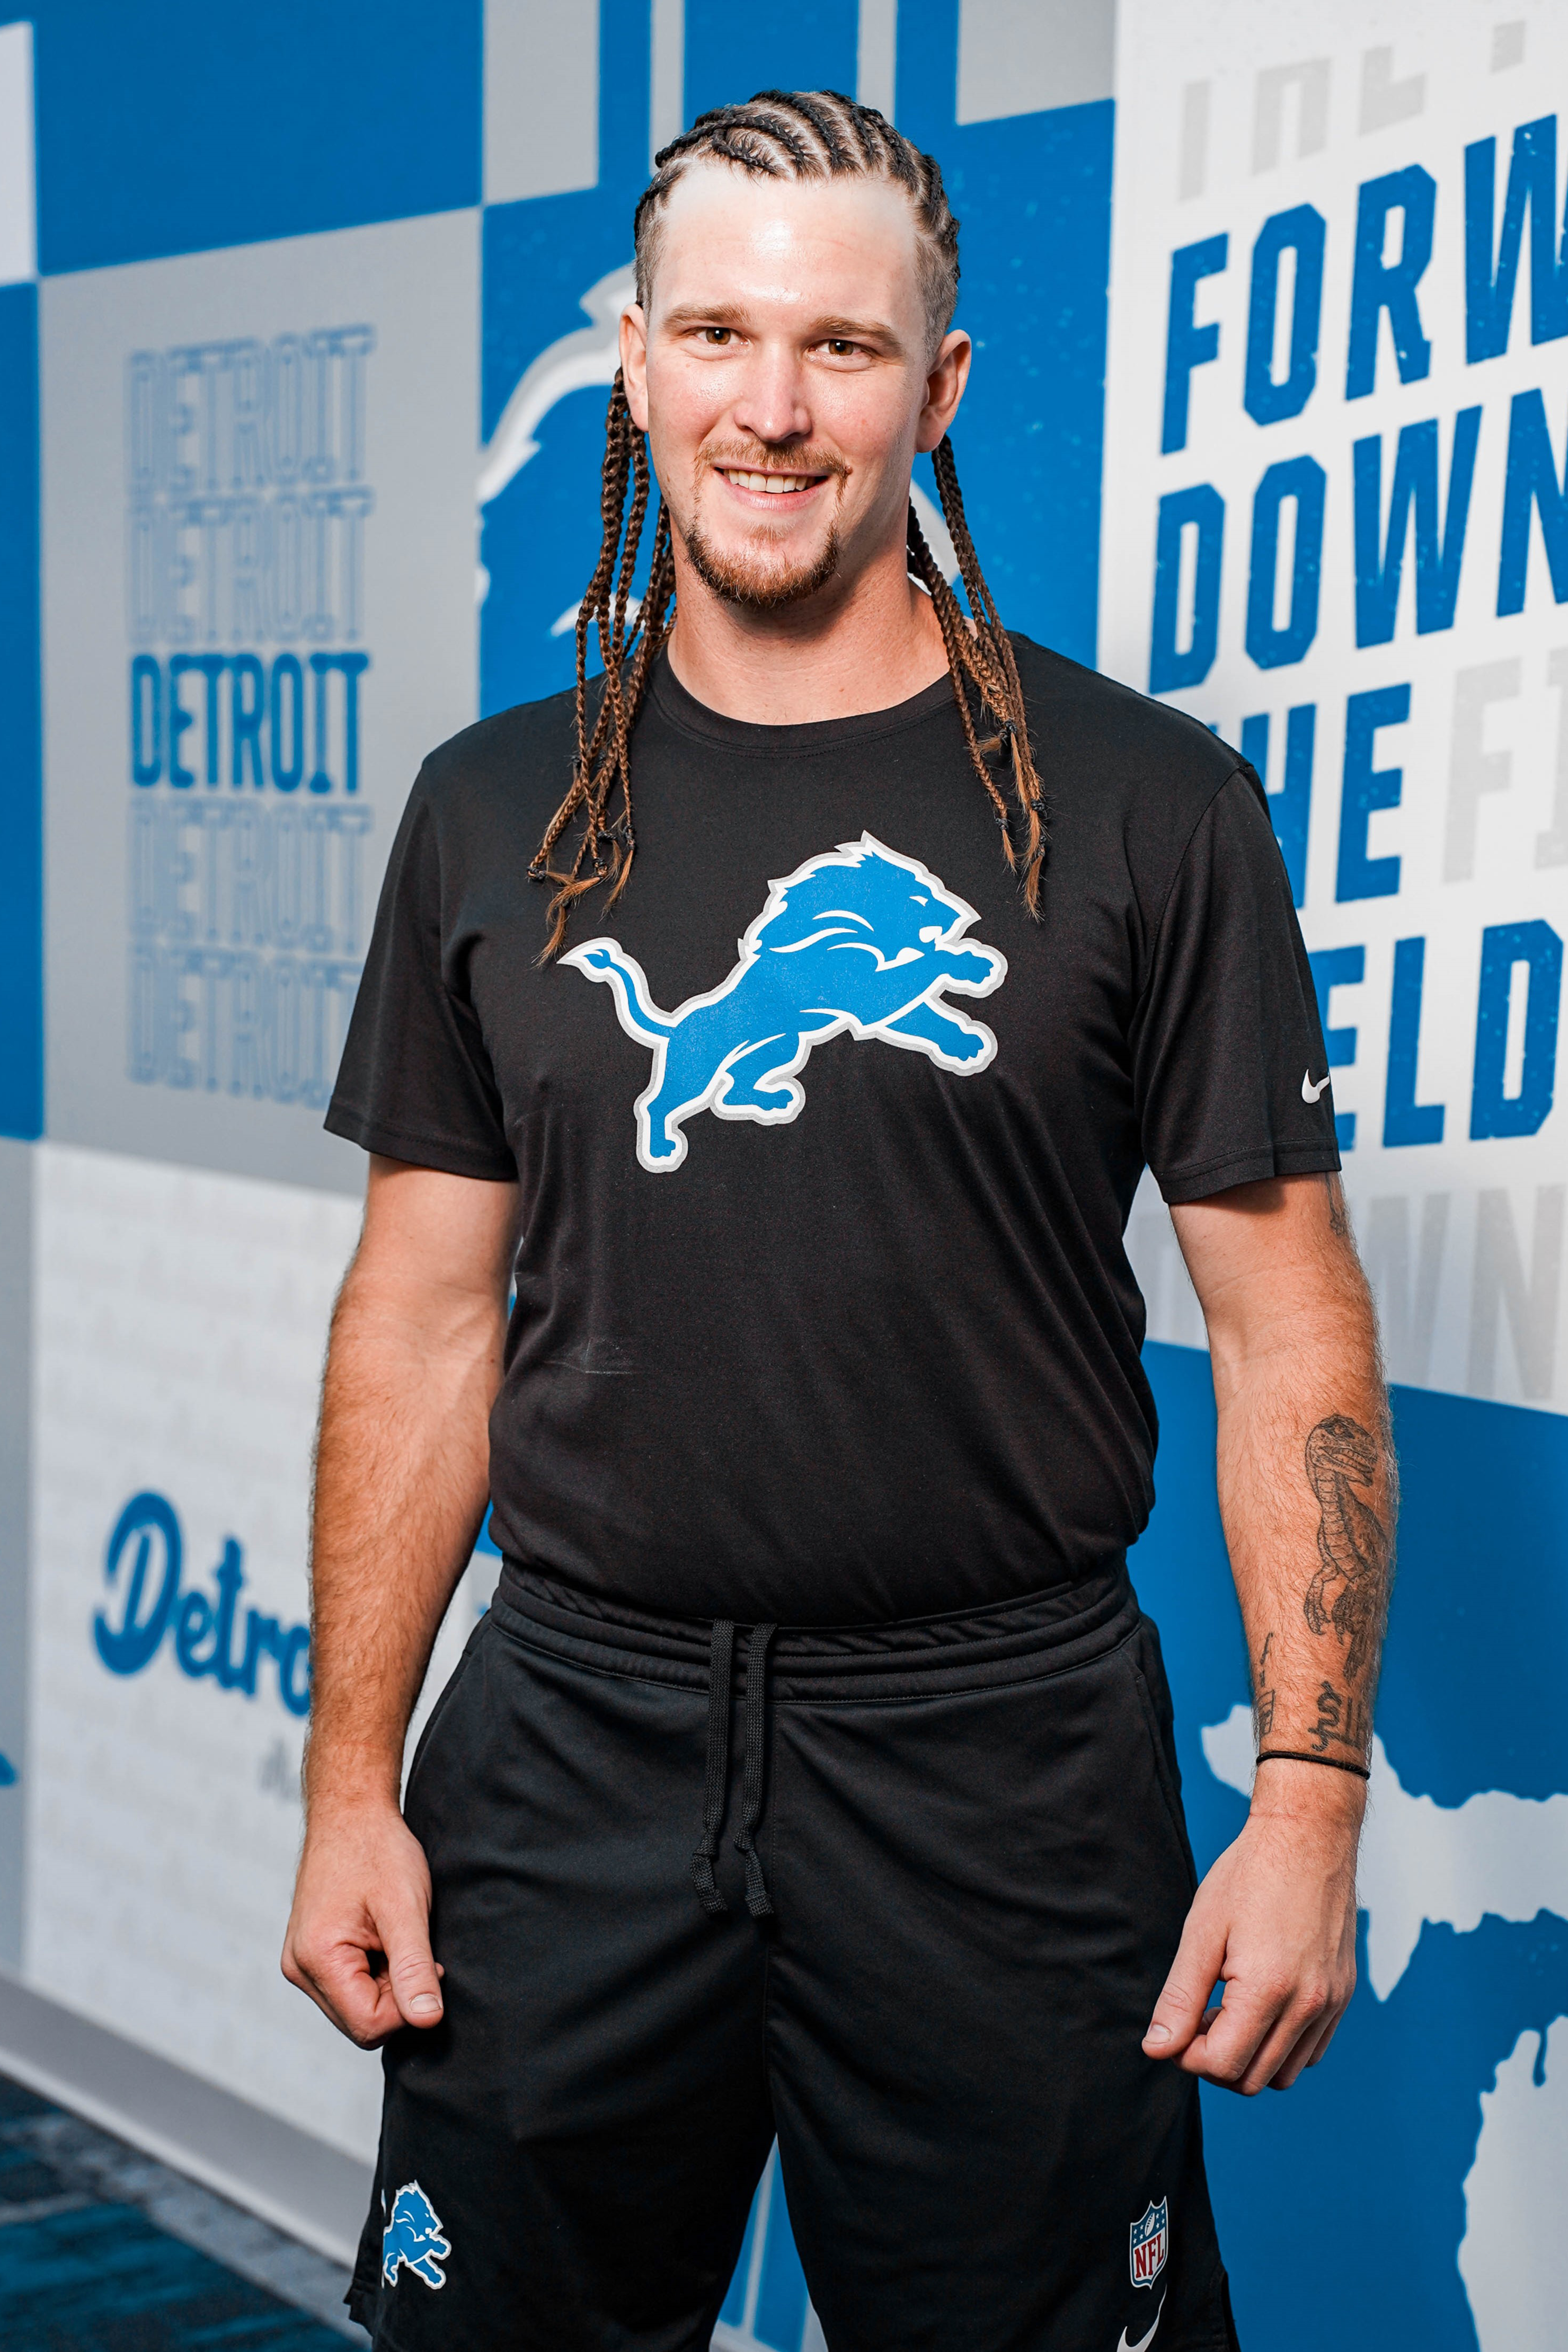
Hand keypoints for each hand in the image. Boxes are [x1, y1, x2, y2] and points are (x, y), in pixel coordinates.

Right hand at [282, 1801, 444, 2047]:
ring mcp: (302, 1962)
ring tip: (395, 1936)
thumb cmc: (377, 1850)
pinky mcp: (311, 1955)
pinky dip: (374, 1972)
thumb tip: (428, 2021)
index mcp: (316, 1959)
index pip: (369, 2026)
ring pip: (355, 2007)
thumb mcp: (405, 1909)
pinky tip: (382, 1937)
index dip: (408, 2006)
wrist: (351, 1812)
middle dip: (396, 1994)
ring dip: (386, 1982)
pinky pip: (348, 1987)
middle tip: (412, 1945)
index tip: (430, 1964)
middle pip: (360, 2022)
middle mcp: (299, 1969)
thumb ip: (414, 1968)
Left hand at [1142, 1776, 1359, 2092]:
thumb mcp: (1202, 1931)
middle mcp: (1308, 2005)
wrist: (1308, 1836)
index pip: (1223, 2064)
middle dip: (1215, 2061)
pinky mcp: (1343, 1995)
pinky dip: (1281, 2047)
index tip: (1176, 2028)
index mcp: (1268, 1990)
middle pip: (1253, 2078)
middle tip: (1197, 2019)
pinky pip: (1312, 2050)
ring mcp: (1332, 2003)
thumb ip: (1179, 1998)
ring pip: (1285, 2073)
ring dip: (1249, 2058)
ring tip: (1226, 2011)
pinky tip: (1257, 2008)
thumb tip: (1157, 2049)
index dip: (1188, 2056)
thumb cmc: (1250, 1875)